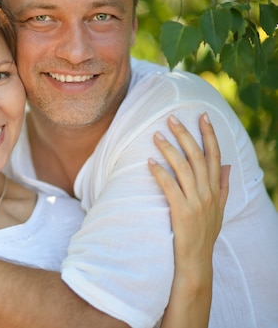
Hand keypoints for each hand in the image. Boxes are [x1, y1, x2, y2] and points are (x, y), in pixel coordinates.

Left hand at [148, 113, 228, 263]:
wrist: (196, 259)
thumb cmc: (204, 233)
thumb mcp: (219, 210)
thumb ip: (223, 187)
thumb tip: (226, 166)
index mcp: (215, 189)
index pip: (214, 155)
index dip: (209, 134)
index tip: (203, 116)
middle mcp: (207, 192)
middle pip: (197, 156)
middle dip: (185, 134)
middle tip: (170, 118)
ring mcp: (195, 201)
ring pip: (183, 168)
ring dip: (168, 149)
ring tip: (156, 135)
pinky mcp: (181, 210)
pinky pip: (169, 186)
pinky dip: (160, 172)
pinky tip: (149, 162)